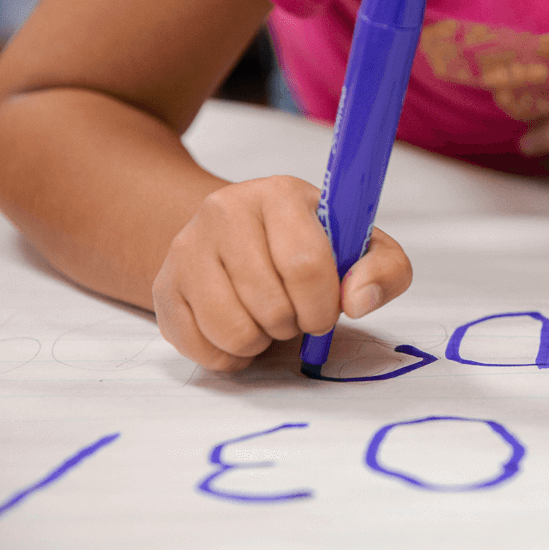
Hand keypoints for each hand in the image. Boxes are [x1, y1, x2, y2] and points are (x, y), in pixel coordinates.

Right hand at [151, 175, 411, 371]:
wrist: (239, 240)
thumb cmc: (311, 247)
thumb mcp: (361, 248)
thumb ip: (384, 269)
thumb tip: (358, 300)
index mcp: (279, 193)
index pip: (305, 263)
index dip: (323, 303)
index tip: (327, 311)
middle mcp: (224, 210)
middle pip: (270, 303)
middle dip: (294, 325)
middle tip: (296, 315)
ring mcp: (186, 248)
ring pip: (232, 329)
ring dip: (262, 341)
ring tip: (268, 320)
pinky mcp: (164, 287)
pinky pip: (201, 348)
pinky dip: (231, 355)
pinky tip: (240, 330)